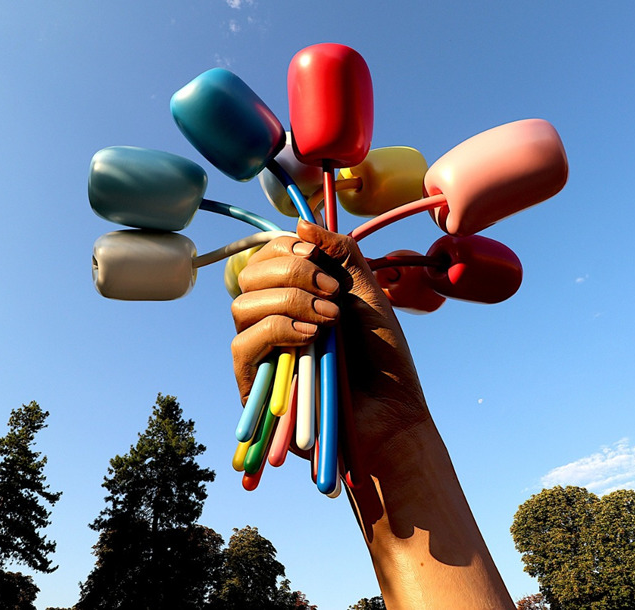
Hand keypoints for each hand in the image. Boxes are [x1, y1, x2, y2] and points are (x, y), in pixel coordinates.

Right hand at [230, 219, 428, 466]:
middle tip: (331, 293)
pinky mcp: (255, 385)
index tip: (319, 260)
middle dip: (290, 274)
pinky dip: (275, 331)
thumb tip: (300, 221)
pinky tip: (310, 337)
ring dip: (288, 302)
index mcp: (295, 295)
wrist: (392, 412)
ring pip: (241, 308)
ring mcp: (263, 353)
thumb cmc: (383, 357)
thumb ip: (340, 253)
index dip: (285, 249)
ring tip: (330, 320)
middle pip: (249, 277)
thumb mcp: (367, 292)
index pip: (266, 257)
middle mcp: (273, 320)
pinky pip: (242, 346)